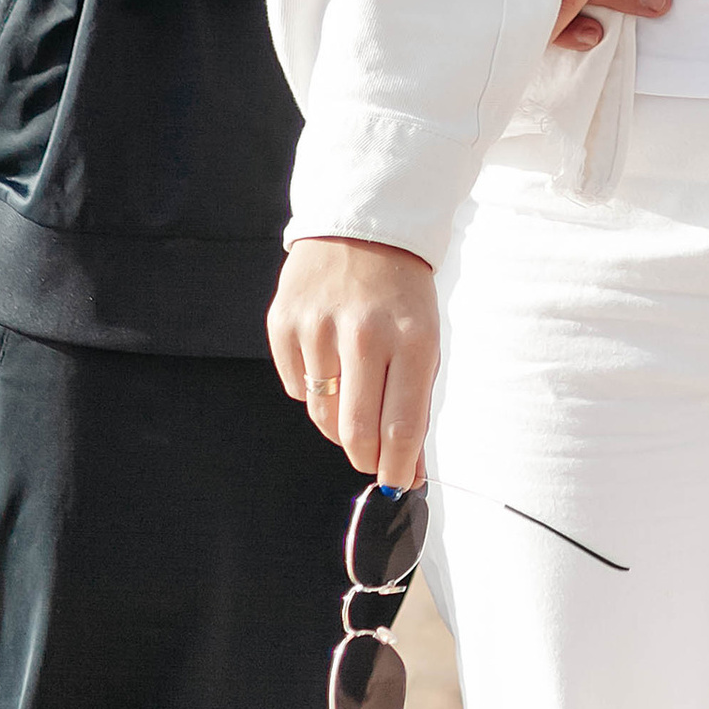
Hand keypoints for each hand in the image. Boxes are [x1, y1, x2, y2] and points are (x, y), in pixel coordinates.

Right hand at [267, 238, 437, 482]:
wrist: (362, 224)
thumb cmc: (401, 295)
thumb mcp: (424, 342)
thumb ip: (415, 407)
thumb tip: (405, 473)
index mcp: (411, 338)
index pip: (401, 427)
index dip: (396, 468)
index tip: (395, 484)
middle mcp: (364, 332)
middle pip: (355, 432)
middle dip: (364, 457)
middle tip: (370, 457)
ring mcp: (319, 326)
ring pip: (321, 415)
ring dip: (338, 423)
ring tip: (352, 396)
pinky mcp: (283, 321)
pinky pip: (297, 387)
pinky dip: (313, 387)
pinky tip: (328, 357)